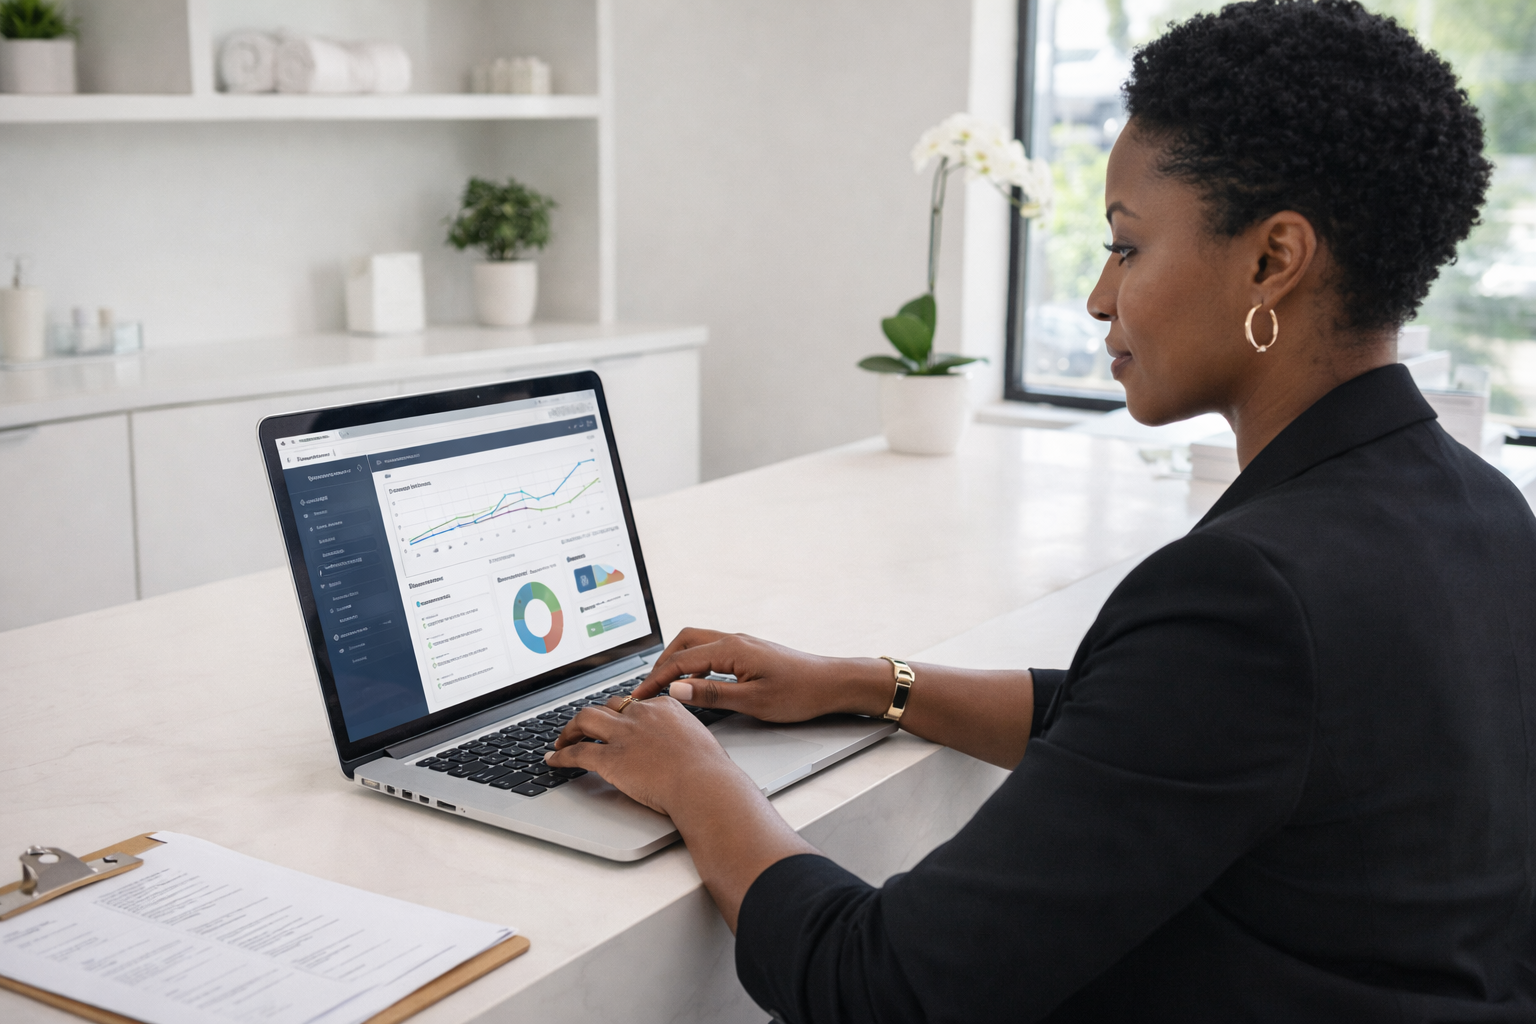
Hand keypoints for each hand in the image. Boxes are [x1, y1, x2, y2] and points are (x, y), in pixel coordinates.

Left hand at [545, 694, 748, 817]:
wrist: (704, 784)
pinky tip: (554, 760)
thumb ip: (681, 737)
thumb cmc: (709, 771)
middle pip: (607, 706)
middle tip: (583, 728)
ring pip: (585, 719)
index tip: (616, 722)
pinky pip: (578, 752)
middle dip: (593, 716)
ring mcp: (623, 734)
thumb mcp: (699, 740)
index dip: (621, 714)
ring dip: (570, 729)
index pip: (635, 704)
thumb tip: (677, 747)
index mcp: (664, 707)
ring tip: (563, 740)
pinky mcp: (610, 757)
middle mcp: (641, 715)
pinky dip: (561, 755)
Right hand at [628, 628, 890, 722]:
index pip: (680, 661)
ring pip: (697, 641)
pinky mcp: (749, 650)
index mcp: (731, 649)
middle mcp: (734, 639)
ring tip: (664, 682)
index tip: (638, 695)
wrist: (831, 683)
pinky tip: (693, 677)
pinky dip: (693, 659)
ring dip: (676, 658)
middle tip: (647, 687)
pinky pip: (711, 647)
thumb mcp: (753, 701)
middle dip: (661, 662)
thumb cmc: (799, 694)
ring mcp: (742, 642)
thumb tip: (676, 688)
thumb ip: (712, 694)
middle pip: (684, 642)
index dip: (655, 678)